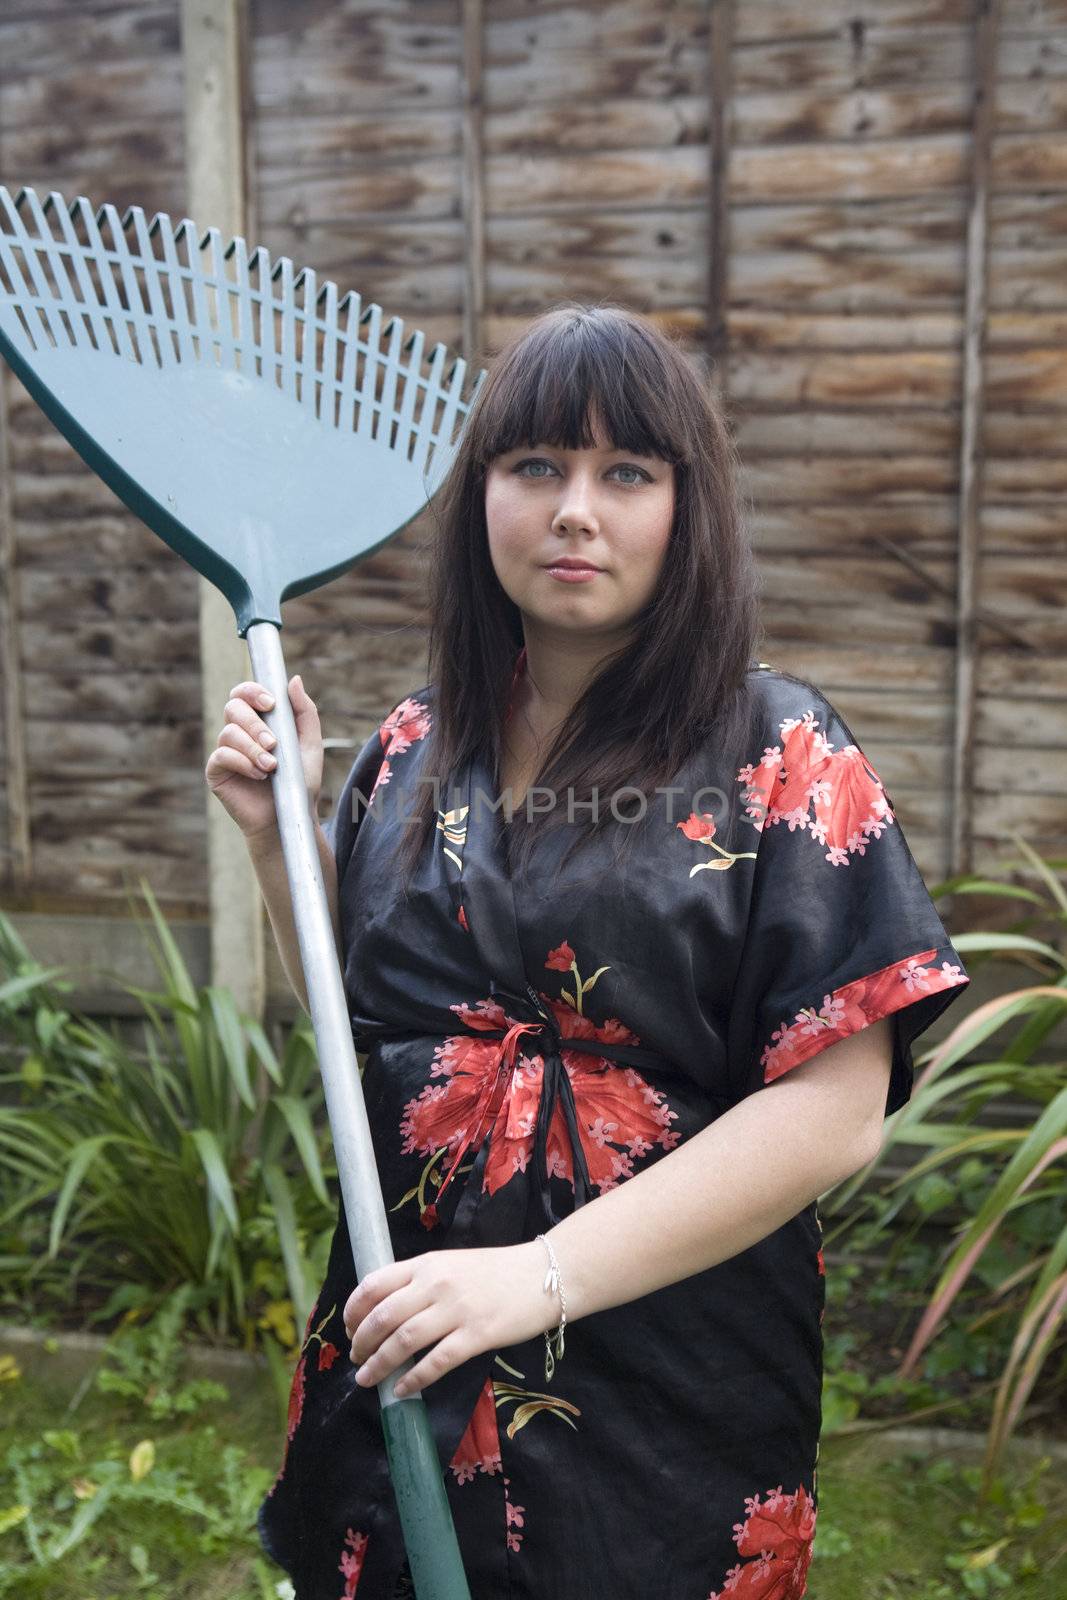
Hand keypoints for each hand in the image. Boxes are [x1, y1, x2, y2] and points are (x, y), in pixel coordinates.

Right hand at [204, 674, 324, 842]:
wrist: (290, 815)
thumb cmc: (299, 781)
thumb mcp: (310, 744)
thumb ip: (304, 712)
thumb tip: (293, 680)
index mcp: (258, 721)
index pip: (244, 693)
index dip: (252, 691)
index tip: (271, 703)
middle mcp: (238, 732)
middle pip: (233, 708)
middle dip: (255, 724)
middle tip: (274, 744)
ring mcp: (225, 751)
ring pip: (228, 733)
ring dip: (253, 748)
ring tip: (271, 766)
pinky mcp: (216, 772)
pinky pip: (221, 756)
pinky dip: (242, 762)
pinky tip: (259, 775)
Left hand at [343, 1242, 552, 1398]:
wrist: (545, 1275)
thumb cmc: (497, 1271)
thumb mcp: (452, 1264)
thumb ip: (421, 1281)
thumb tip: (386, 1310)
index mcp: (426, 1264)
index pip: (373, 1285)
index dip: (353, 1311)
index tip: (348, 1329)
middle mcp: (436, 1284)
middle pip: (382, 1317)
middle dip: (361, 1343)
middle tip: (356, 1359)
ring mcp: (456, 1310)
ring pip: (402, 1342)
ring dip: (378, 1365)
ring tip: (368, 1379)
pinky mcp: (477, 1335)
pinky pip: (435, 1362)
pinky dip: (413, 1379)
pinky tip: (402, 1390)